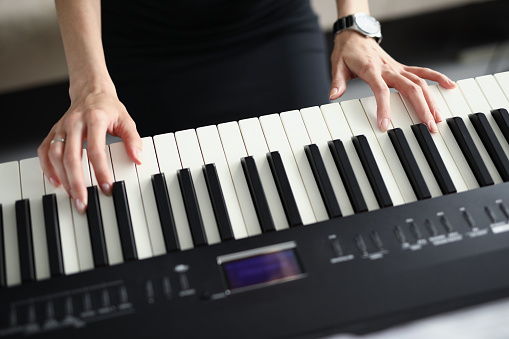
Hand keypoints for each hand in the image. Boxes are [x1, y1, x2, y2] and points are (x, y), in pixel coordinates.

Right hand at [38, 83, 141, 212]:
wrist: (91, 91)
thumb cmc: (109, 108)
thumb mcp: (126, 120)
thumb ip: (133, 140)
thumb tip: (138, 159)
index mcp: (94, 119)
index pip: (95, 150)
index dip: (100, 171)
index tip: (107, 187)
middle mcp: (74, 122)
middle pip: (71, 156)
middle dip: (76, 182)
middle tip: (83, 201)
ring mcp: (61, 127)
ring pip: (55, 155)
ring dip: (62, 178)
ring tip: (72, 194)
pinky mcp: (53, 131)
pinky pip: (44, 150)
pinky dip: (47, 167)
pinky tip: (56, 181)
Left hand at [329, 30, 455, 131]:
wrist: (355, 35)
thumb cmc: (347, 52)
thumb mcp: (337, 65)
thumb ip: (337, 82)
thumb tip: (333, 95)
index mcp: (372, 70)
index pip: (381, 91)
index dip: (384, 108)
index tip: (386, 125)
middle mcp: (389, 68)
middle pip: (410, 88)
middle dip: (421, 108)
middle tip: (429, 127)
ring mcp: (398, 68)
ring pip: (420, 82)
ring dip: (431, 100)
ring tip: (439, 118)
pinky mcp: (402, 67)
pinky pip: (423, 72)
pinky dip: (437, 78)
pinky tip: (450, 87)